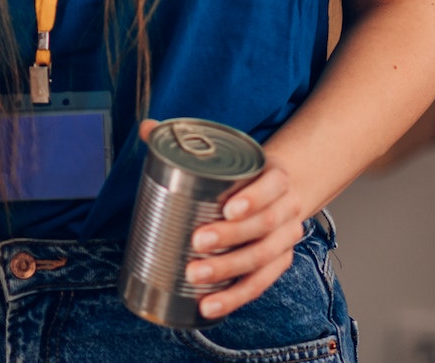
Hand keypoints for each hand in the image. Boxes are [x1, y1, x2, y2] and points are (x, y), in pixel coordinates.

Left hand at [137, 120, 306, 319]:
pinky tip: (210, 305)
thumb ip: (187, 142)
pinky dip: (235, 297)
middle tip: (197, 241)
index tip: (227, 207)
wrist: (277, 192)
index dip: (253, 199)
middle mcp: (287, 210)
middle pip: (265, 226)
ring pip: (263, 259)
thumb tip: (147, 128)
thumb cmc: (243, 175)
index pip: (271, 186)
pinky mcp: (278, 264)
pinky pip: (259, 285)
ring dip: (230, 271)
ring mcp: (285, 241)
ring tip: (196, 275)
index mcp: (277, 178)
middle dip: (231, 237)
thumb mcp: (228, 156)